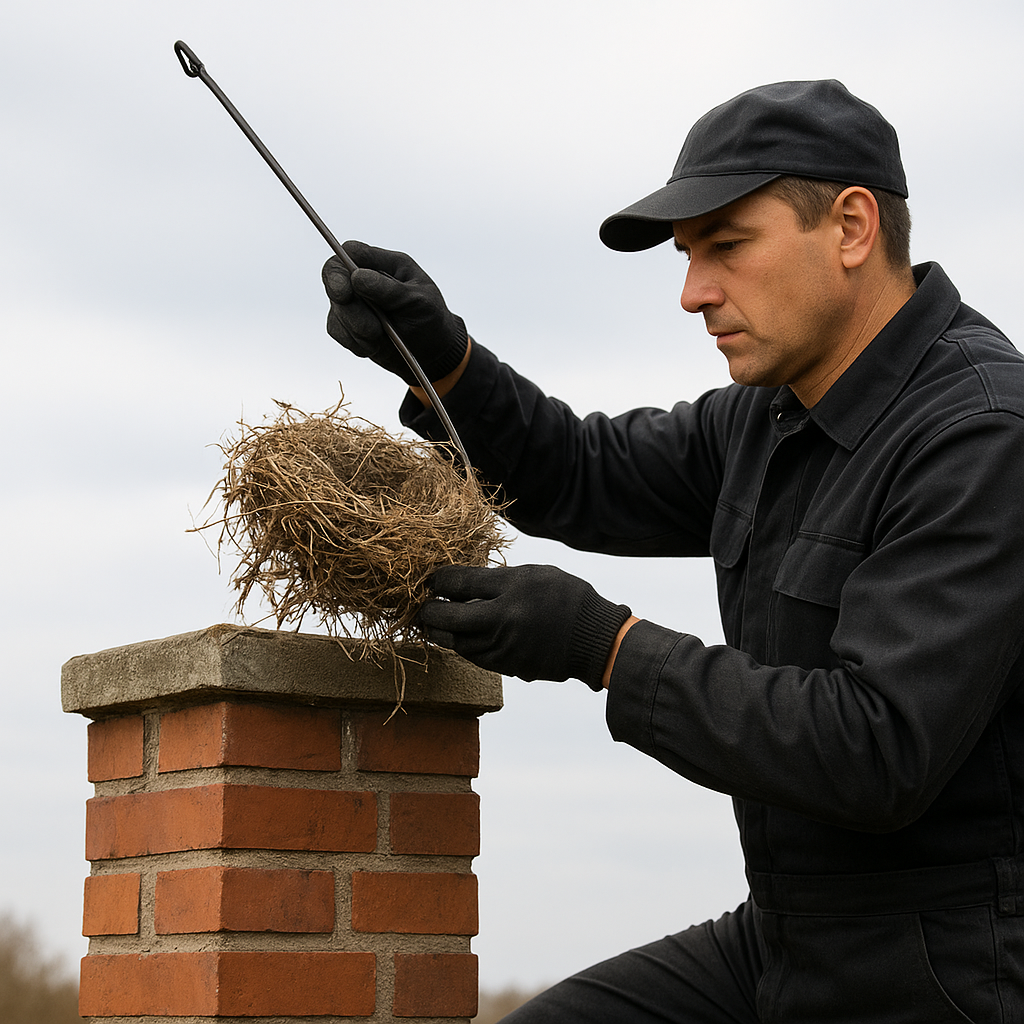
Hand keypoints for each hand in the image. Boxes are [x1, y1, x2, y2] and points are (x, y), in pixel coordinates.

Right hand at [322, 241, 468, 385]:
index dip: (339, 269)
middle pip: (335, 281)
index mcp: (384, 263)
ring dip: (359, 330)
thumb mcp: (419, 301)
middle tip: (373, 329)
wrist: (431, 349)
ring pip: (337, 311)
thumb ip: (389, 289)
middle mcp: (363, 278)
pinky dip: (356, 343)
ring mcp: (353, 301)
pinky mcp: (347, 323)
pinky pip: (338, 332)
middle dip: (350, 309)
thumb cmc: (429, 317)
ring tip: (384, 337)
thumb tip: (357, 277)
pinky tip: (376, 345)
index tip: (344, 292)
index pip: (350, 252)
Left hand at [417, 564, 632, 689]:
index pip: (461, 582)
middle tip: (424, 606)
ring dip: (441, 634)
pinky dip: (461, 648)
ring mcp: (505, 646)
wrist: (595, 638)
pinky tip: (458, 639)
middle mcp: (505, 619)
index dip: (439, 581)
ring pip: (458, 643)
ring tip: (434, 625)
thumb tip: (464, 583)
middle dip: (431, 611)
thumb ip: (499, 579)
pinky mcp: (509, 666)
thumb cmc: (567, 598)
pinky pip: (475, 657)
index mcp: (512, 589)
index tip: (431, 580)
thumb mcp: (536, 574)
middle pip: (451, 617)